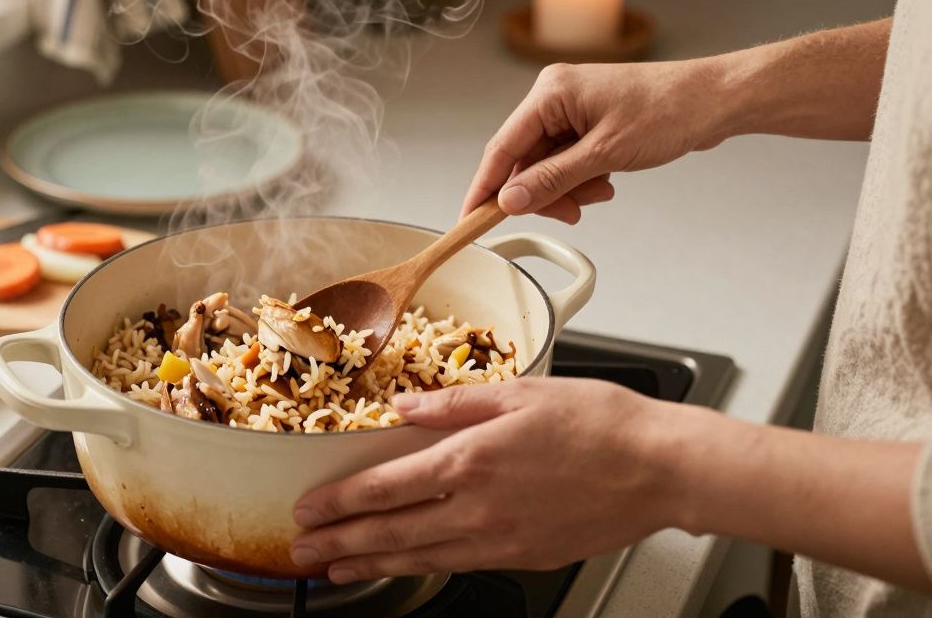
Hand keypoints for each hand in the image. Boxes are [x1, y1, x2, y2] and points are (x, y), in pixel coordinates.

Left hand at [289, 377, 680, 582]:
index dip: (338, 503)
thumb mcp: (520, 392)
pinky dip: (420, 568)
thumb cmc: (600, 424)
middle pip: (390, 533)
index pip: (383, 488)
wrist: (660, 469)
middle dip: (338, 544)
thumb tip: (404, 406)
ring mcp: (500, 540)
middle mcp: (477, 508)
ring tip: (337, 569)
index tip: (307, 509)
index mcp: (470, 461)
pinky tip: (404, 566)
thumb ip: (453, 403)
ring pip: (419, 558)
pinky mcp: (523, 557)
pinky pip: (457, 565)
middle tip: (301, 553)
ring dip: (371, 564)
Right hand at [462, 59, 734, 222]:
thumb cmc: (670, 110)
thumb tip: (510, 200)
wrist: (717, 100)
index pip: (502, 147)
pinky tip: (606, 182)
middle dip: (543, 192)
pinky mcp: (590, 122)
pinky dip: (582, 179)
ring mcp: (573, 109)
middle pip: (524, 160)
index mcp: (550, 93)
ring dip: (568, 188)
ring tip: (600, 191)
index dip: (485, 187)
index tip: (469, 219)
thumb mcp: (605, 154)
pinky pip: (568, 160)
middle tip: (568, 214)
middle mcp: (555, 97)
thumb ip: (552, 179)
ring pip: (547, 164)